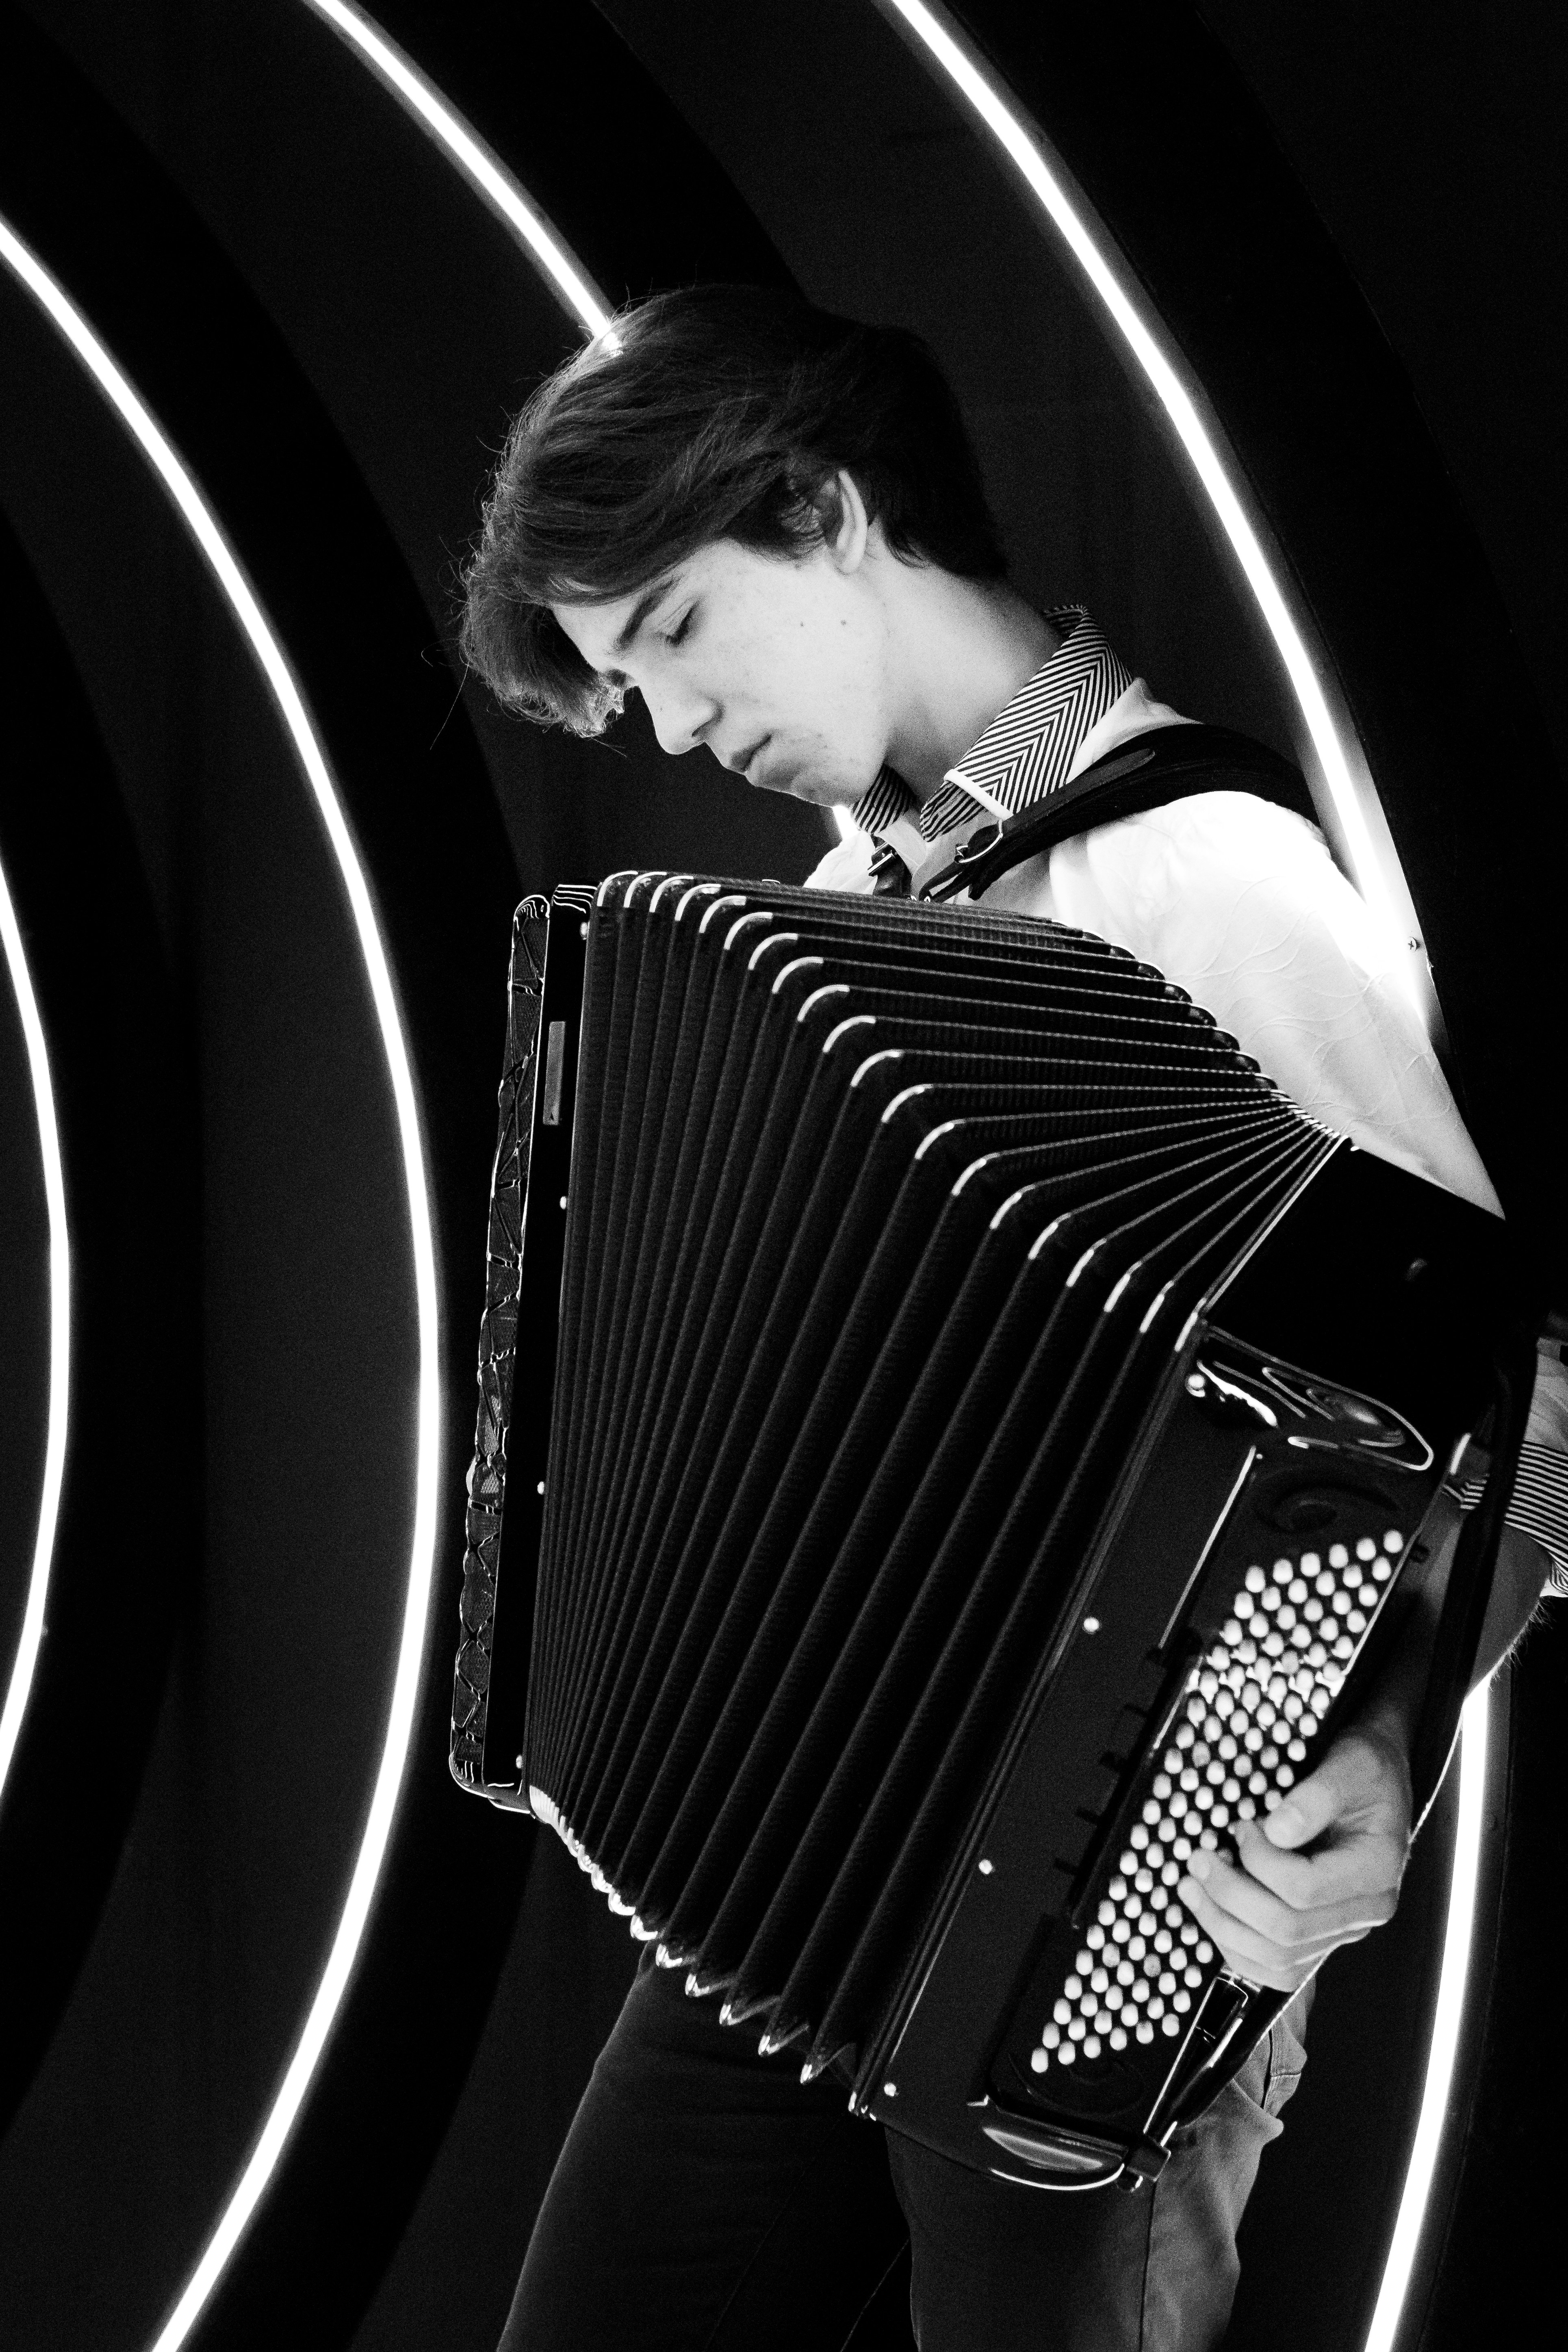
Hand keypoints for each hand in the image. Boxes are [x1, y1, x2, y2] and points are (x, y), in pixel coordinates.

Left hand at [1175, 1728, 1411, 1991]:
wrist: (1373, 1785)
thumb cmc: (1362, 1772)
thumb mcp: (1348, 1766)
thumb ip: (1315, 1797)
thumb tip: (1276, 1831)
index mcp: (1376, 1871)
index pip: (1305, 1889)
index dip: (1259, 1860)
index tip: (1240, 1825)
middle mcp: (1365, 1912)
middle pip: (1287, 1929)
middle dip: (1230, 1894)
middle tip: (1199, 1858)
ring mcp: (1343, 1931)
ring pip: (1277, 1957)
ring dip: (1223, 1924)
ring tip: (1191, 1886)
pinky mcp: (1321, 1938)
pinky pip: (1277, 1968)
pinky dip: (1238, 1949)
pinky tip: (1213, 1915)